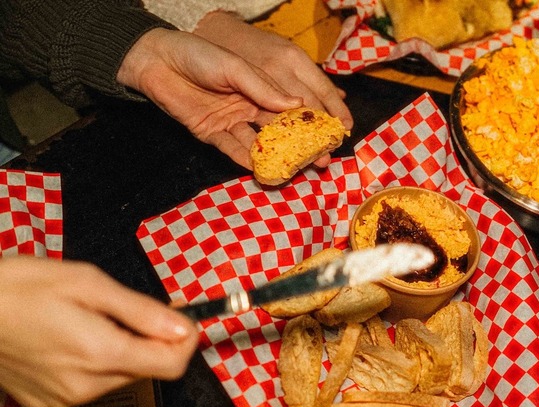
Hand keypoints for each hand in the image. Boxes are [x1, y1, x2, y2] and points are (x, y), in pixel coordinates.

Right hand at [0, 257, 197, 406]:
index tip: (180, 319)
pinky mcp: (47, 403)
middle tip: (123, 309)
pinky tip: (68, 339)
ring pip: (121, 376)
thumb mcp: (87, 283)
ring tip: (87, 320)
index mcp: (101, 352)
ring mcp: (64, 398)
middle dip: (149, 340)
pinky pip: (91, 384)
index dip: (185, 340)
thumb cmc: (19, 287)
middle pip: (147, 369)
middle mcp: (86, 384)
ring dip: (121, 350)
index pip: (171, 365)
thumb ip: (141, 310)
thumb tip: (183, 327)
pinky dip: (93, 363)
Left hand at [193, 11, 354, 167]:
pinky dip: (246, 160)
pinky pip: (233, 150)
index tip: (333, 134)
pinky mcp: (211, 133)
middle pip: (281, 130)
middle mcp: (250, 105)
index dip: (313, 121)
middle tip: (322, 161)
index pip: (293, 107)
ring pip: (260, 143)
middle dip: (302, 146)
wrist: (155, 60)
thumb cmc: (198, 54)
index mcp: (261, 86)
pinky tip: (263, 170)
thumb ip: (264, 88)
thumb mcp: (235, 66)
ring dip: (277, 157)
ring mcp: (232, 120)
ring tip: (297, 171)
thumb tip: (297, 107)